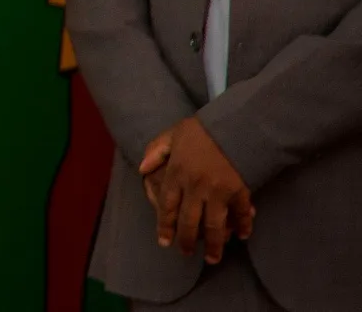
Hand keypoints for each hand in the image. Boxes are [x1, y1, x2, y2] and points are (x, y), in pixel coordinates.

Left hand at [140, 117, 253, 263]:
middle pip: (189, 221)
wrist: (235, 124)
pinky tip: (241, 237)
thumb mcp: (172, 134)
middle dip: (187, 240)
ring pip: (214, 225)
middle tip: (185, 253)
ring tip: (212, 258)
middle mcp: (196, 186)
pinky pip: (240, 214)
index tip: (164, 241)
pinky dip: (243, 226)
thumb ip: (156, 151)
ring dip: (214, 244)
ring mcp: (219, 191)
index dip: (165, 226)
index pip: (167, 206)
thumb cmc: (202, 130)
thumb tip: (142, 169)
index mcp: (177, 173)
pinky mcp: (240, 191)